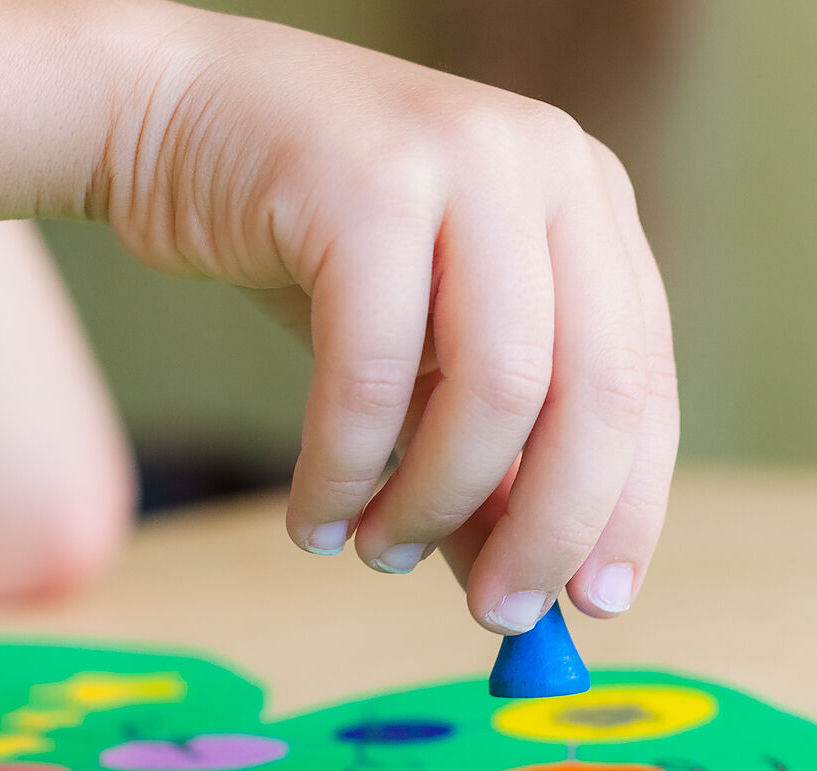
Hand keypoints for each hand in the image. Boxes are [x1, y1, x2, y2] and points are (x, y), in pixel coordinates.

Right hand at [105, 10, 677, 633]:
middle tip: (501, 614)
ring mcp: (467, 162)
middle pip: (596, 392)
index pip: (646, 382)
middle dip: (548, 529)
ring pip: (500, 389)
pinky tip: (316, 518)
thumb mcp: (426, 355)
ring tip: (380, 553)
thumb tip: (526, 595)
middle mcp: (549, 168)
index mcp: (590, 203)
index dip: (627, 508)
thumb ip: (485, 461)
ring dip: (437, 503)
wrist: (171, 111)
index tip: (596, 605)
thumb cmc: (314, 243)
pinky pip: (377, 370)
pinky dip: (347, 467)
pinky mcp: (369, 182)